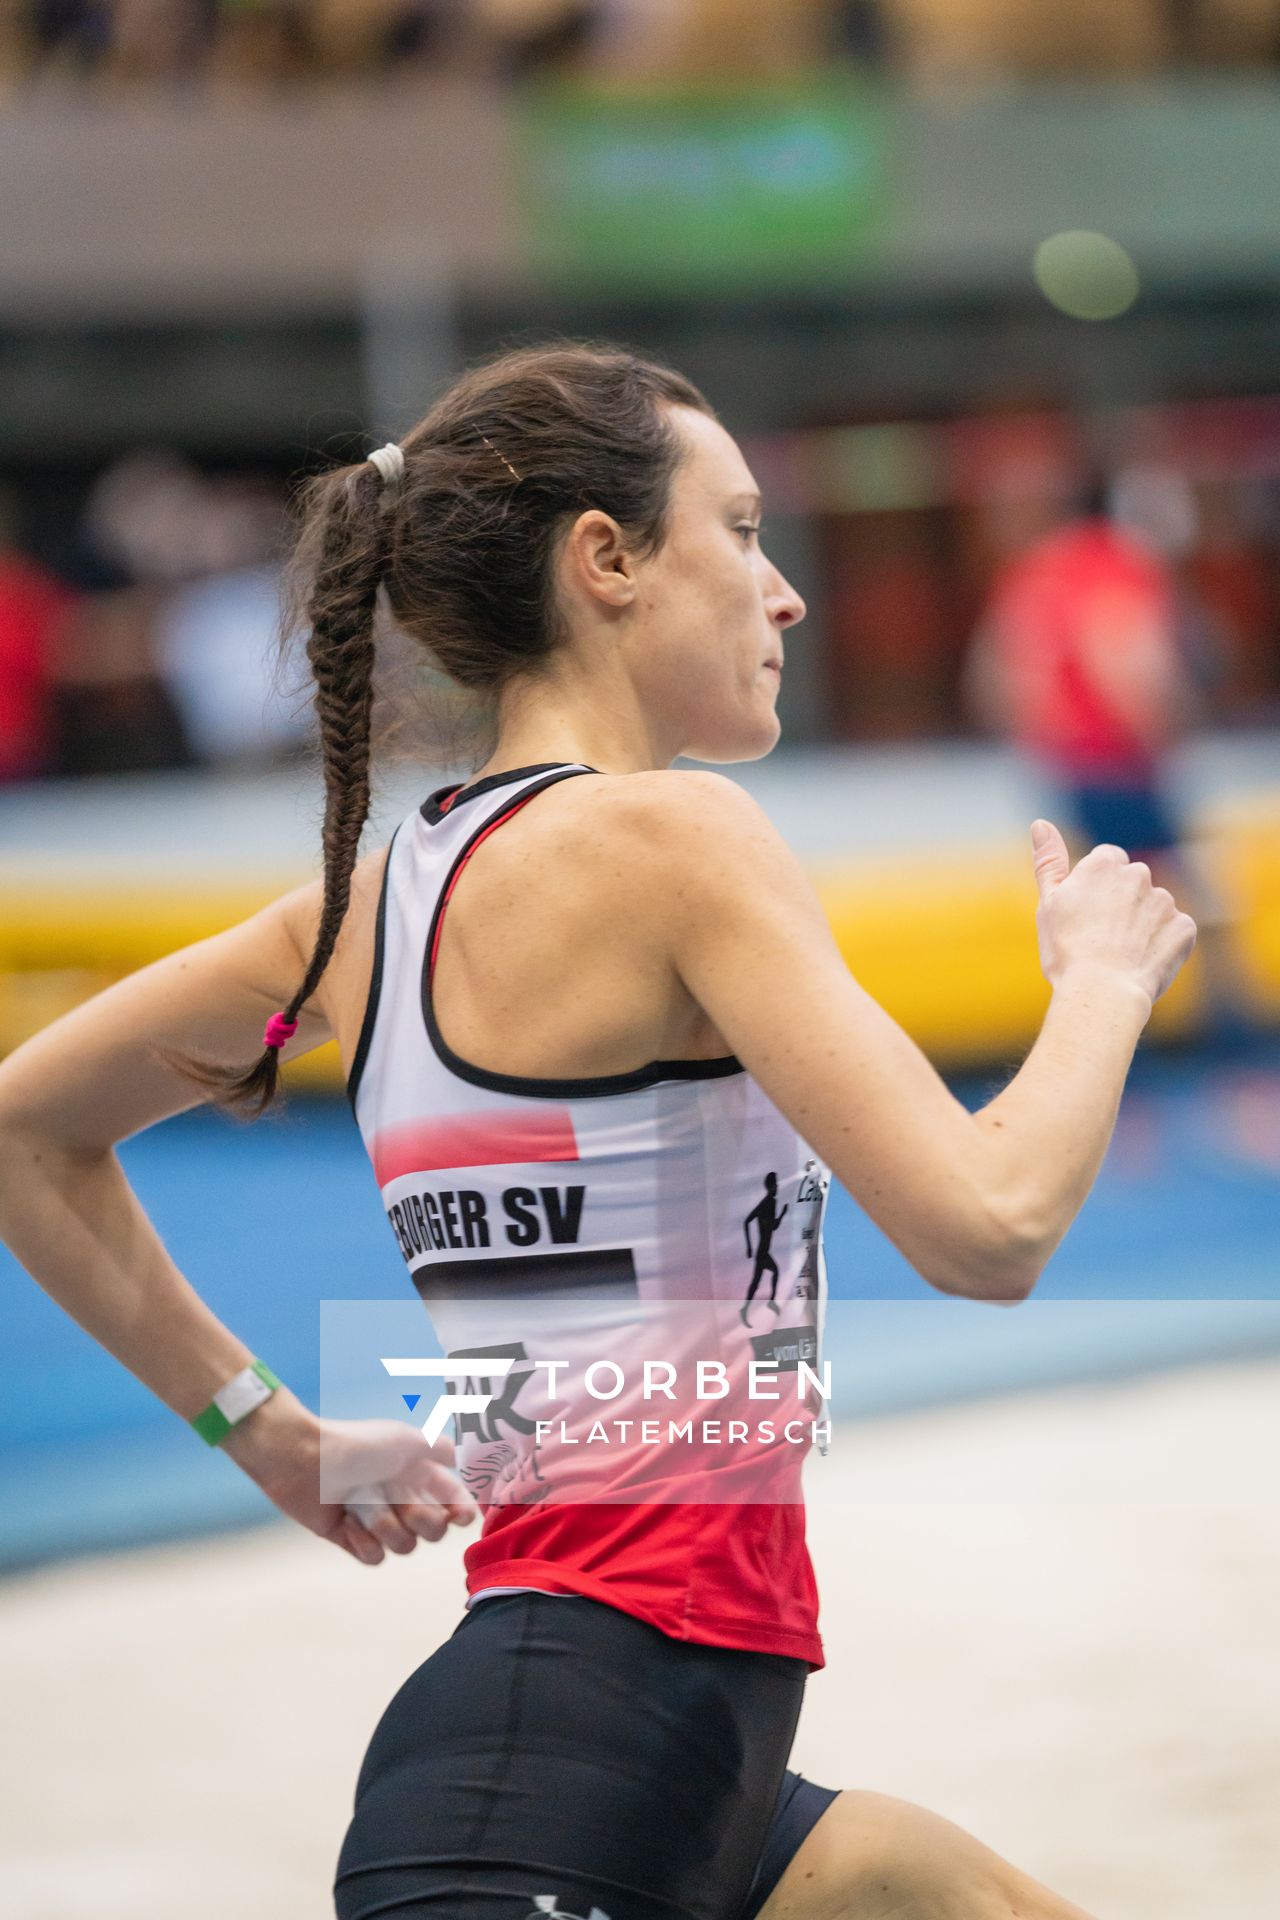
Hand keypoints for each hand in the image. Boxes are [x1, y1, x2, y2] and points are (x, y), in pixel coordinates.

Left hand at [225, 1392, 478, 1565]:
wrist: (306, 1461)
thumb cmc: (358, 1446)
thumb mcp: (407, 1439)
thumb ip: (441, 1449)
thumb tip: (462, 1457)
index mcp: (418, 1474)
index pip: (454, 1502)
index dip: (461, 1513)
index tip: (459, 1516)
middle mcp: (401, 1498)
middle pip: (434, 1531)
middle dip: (420, 1520)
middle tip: (401, 1502)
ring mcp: (377, 1520)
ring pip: (404, 1546)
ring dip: (385, 1527)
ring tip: (362, 1506)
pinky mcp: (352, 1538)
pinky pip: (374, 1557)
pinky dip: (362, 1541)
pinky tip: (346, 1521)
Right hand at [1030, 819, 1196, 1011]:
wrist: (1102, 991)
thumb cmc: (1068, 951)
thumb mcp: (1049, 903)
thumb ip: (1049, 860)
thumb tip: (1040, 823)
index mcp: (1103, 865)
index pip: (1107, 860)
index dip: (1097, 887)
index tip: (1088, 913)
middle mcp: (1138, 875)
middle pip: (1133, 882)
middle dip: (1123, 902)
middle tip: (1102, 937)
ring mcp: (1164, 902)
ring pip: (1154, 907)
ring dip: (1144, 924)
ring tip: (1123, 954)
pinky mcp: (1184, 928)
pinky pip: (1176, 931)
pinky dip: (1163, 945)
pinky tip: (1143, 962)